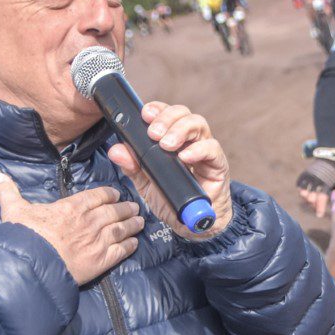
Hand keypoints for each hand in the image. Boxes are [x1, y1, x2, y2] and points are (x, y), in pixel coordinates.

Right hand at [0, 174, 143, 283]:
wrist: (32, 265)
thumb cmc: (24, 237)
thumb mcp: (13, 211)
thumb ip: (8, 193)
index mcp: (71, 208)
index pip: (96, 196)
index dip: (108, 194)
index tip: (114, 194)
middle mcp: (89, 222)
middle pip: (113, 211)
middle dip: (125, 208)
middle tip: (134, 206)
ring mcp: (97, 241)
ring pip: (121, 229)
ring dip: (132, 225)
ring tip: (140, 221)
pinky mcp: (101, 261)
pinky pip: (120, 251)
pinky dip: (129, 246)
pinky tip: (134, 244)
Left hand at [105, 101, 232, 240]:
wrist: (190, 225)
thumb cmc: (171, 199)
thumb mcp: (146, 183)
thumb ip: (132, 166)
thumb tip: (116, 150)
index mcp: (172, 139)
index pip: (167, 114)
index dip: (158, 109)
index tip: (145, 114)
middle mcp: (190, 140)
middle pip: (183, 114)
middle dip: (167, 118)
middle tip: (153, 133)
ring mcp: (205, 151)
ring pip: (199, 124)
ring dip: (180, 129)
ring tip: (166, 144)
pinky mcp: (217, 165)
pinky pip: (212, 148)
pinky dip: (198, 149)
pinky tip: (185, 157)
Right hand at [295, 148, 334, 218]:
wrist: (328, 158)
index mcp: (326, 183)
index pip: (321, 199)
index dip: (320, 208)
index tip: (320, 215)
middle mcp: (316, 181)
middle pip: (311, 199)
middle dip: (314, 205)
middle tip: (318, 205)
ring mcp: (308, 178)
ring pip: (304, 194)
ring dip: (308, 199)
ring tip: (314, 198)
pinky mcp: (303, 175)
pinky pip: (299, 187)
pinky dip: (302, 191)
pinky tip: (308, 192)